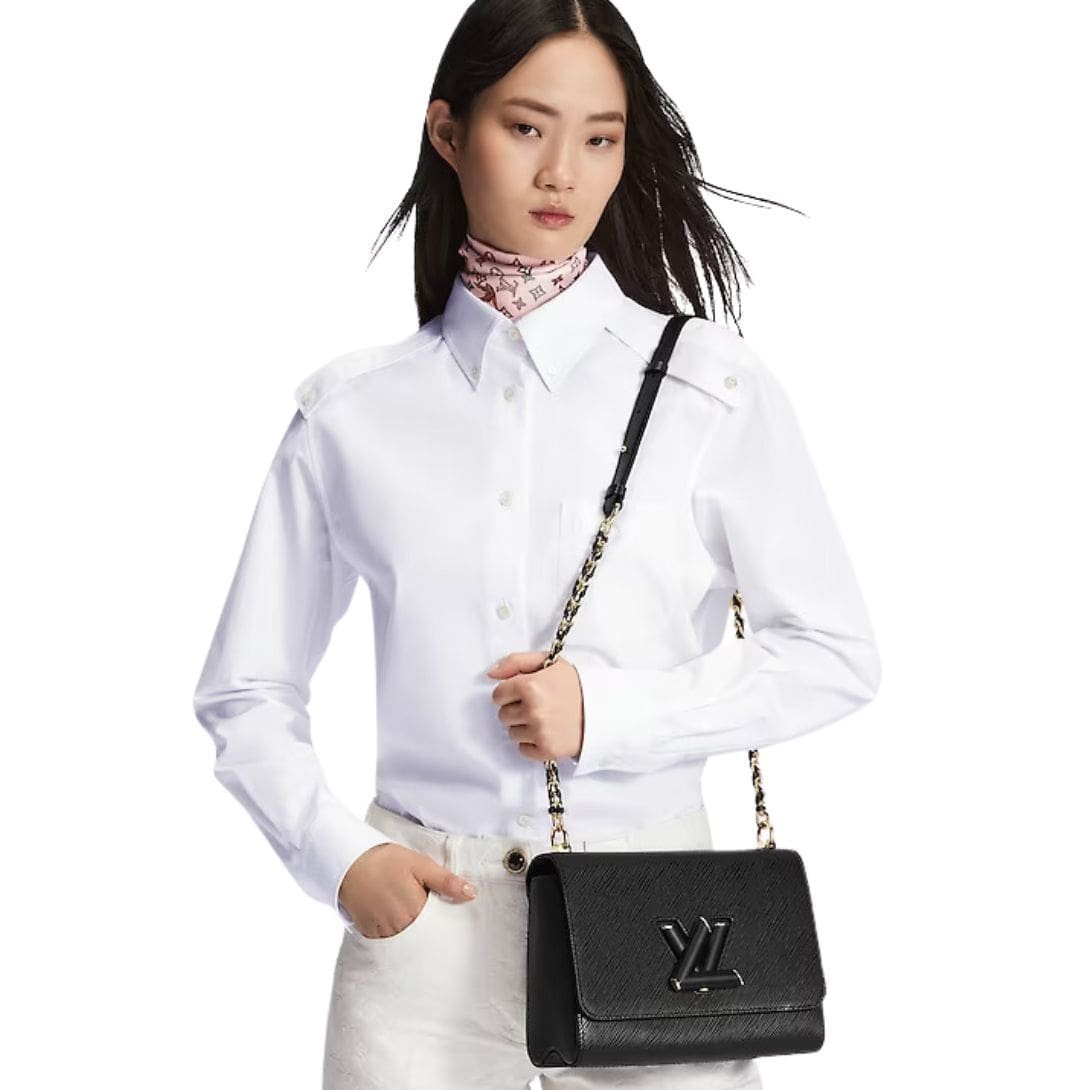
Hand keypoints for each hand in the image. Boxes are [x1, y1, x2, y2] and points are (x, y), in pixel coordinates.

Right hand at [337, 842, 477, 938]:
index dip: (444, 920)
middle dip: (429, 929)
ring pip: (406, 941)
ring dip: (411, 933)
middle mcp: (399, 926)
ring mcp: (383, 932)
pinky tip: (395, 921)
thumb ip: (446, 882)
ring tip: (408, 914)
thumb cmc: (388, 861)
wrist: (351, 861)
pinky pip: (387, 942)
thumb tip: (472, 894)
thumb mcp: (421, 865)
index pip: (439, 925)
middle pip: (423, 936)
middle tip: (428, 914)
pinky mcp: (369, 934)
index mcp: (416, 910)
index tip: (447, 916)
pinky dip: (394, 935)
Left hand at [486, 651, 584, 762]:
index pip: (498, 695)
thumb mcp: (548, 662)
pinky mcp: (545, 750)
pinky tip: (548, 732)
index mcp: (529, 685)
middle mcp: (532, 709)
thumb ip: (515, 661)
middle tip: (538, 706)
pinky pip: (522, 749)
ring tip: (545, 719)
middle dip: (516, 710)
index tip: (525, 693)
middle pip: (503, 715)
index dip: (510, 693)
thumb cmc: (574, 685)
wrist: (601, 711)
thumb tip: (490, 674)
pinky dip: (532, 743)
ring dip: (524, 727)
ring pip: (511, 733)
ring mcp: (538, 732)